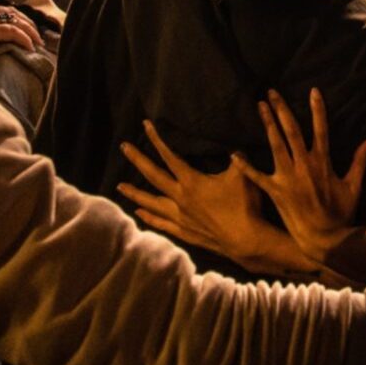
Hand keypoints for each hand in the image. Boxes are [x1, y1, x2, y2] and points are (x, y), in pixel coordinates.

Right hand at [0, 5, 36, 54]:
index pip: (0, 11)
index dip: (14, 18)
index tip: (23, 26)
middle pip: (11, 13)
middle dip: (26, 22)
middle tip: (36, 34)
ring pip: (15, 21)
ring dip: (29, 30)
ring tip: (38, 42)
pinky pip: (12, 32)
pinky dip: (24, 38)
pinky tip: (30, 46)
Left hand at [119, 121, 311, 275]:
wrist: (245, 239)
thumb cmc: (243, 205)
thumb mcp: (241, 174)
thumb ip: (235, 157)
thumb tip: (233, 145)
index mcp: (191, 181)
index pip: (169, 156)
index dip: (157, 139)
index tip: (146, 125)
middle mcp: (180, 198)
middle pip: (153, 176)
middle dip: (138, 159)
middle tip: (124, 147)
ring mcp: (180, 216)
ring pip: (152, 202)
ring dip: (135, 193)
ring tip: (120, 186)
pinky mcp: (185, 231)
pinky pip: (162, 223)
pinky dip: (149, 217)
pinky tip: (139, 213)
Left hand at [243, 89, 365, 264]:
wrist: (324, 239)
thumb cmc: (340, 213)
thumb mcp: (353, 185)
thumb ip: (359, 161)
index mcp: (322, 162)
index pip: (321, 129)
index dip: (317, 109)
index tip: (313, 91)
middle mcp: (303, 166)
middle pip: (291, 131)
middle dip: (282, 109)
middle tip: (272, 92)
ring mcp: (288, 178)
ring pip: (275, 145)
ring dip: (267, 124)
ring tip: (259, 106)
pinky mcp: (275, 191)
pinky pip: (257, 177)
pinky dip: (245, 166)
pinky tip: (233, 154)